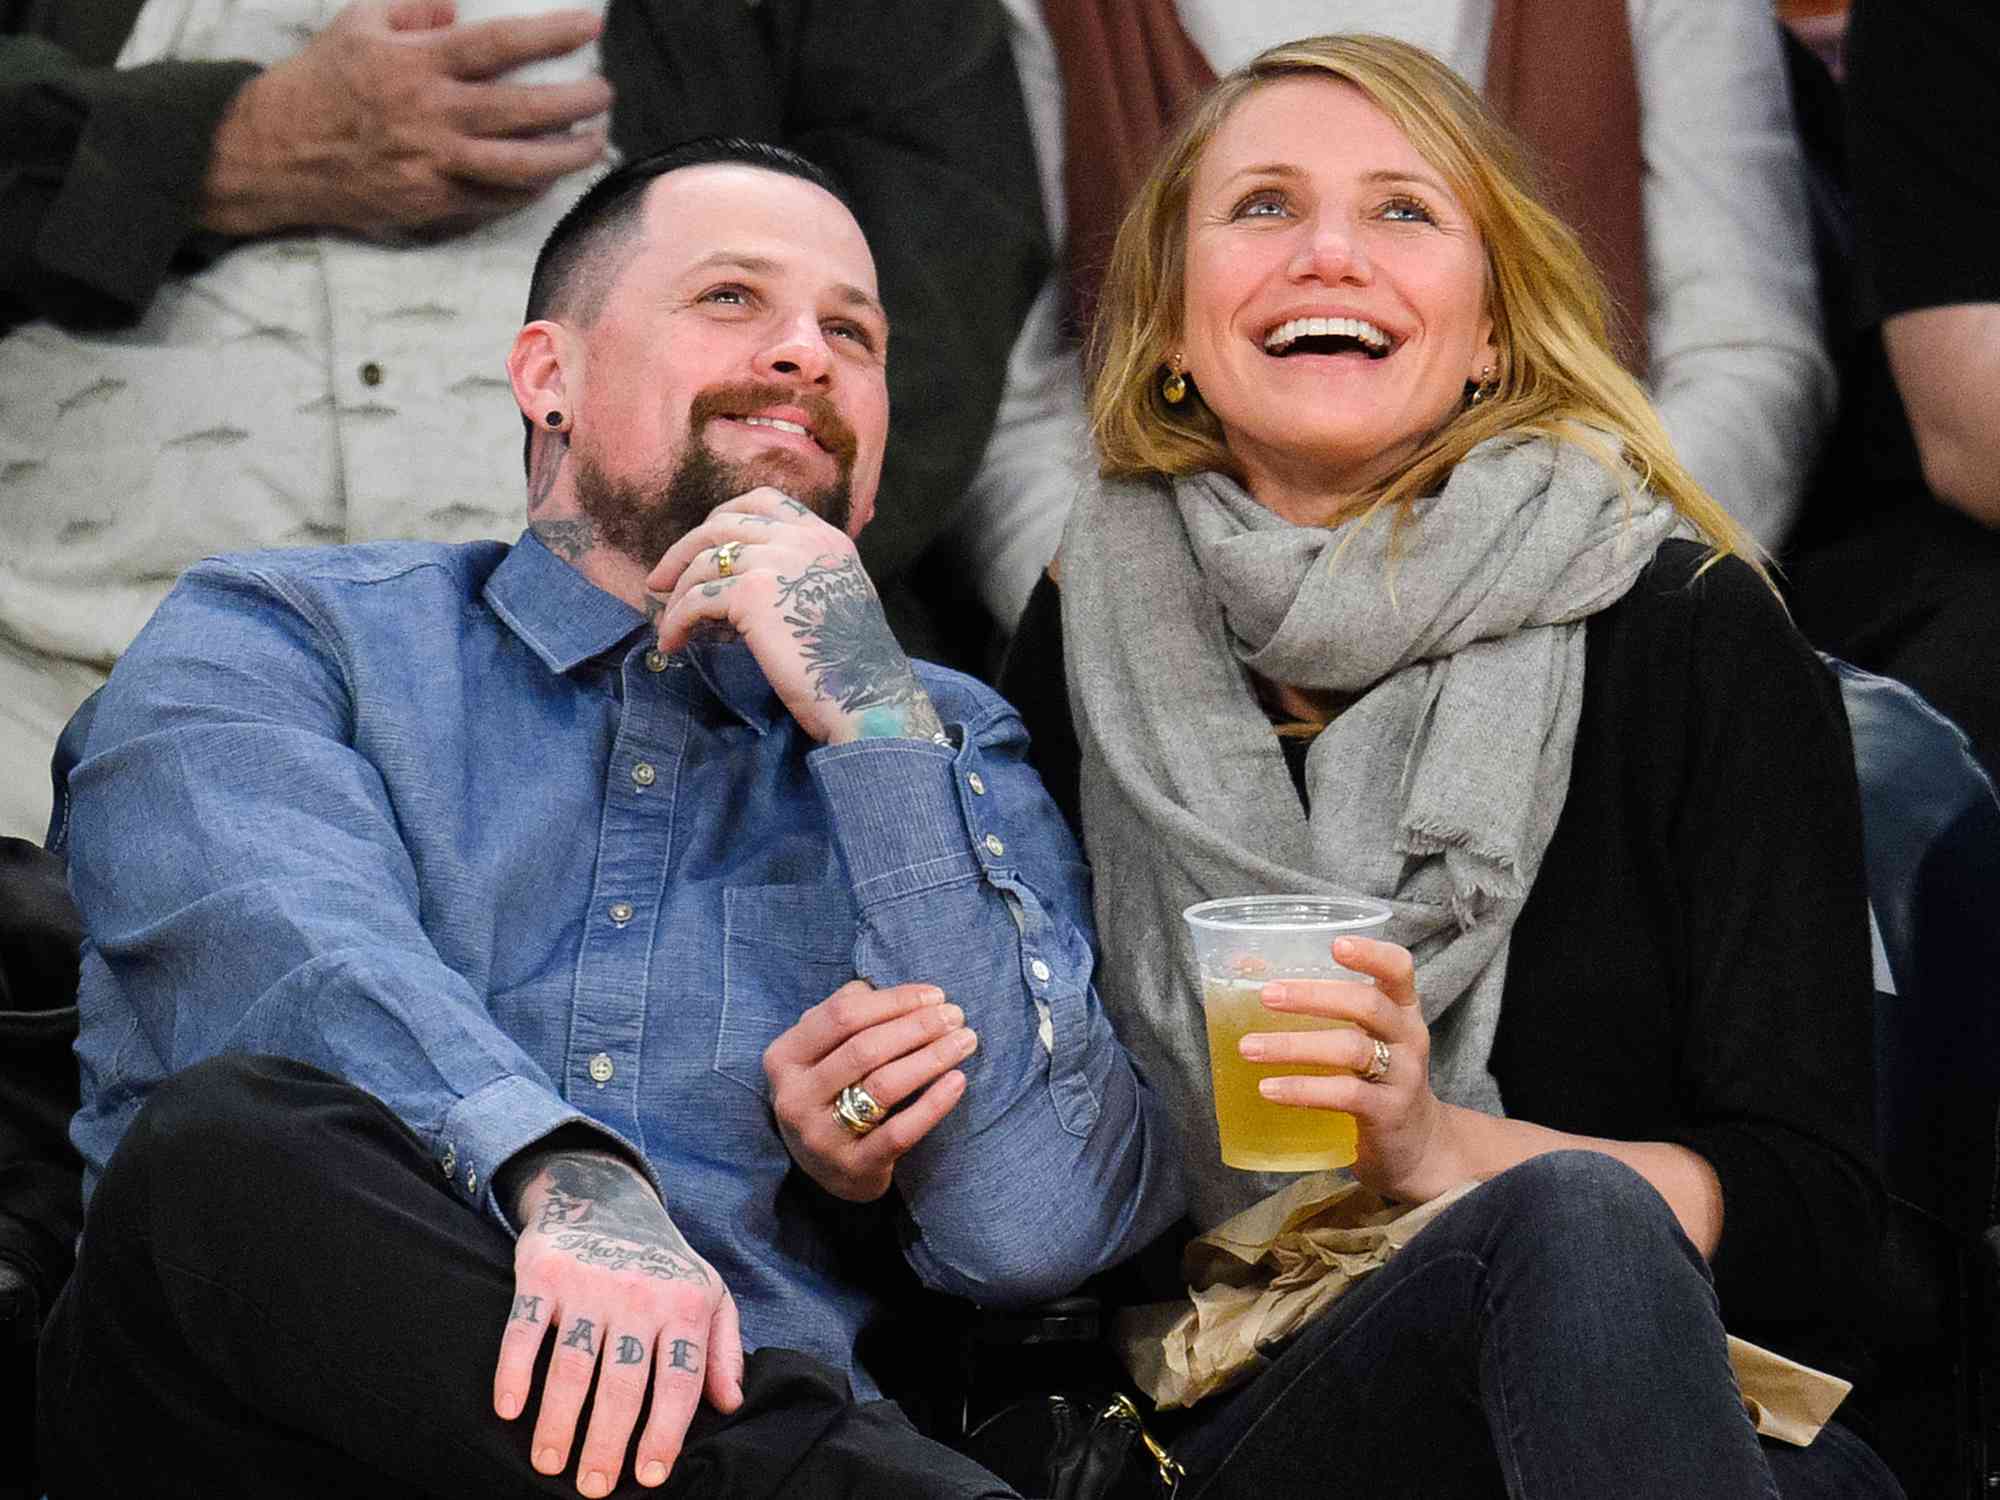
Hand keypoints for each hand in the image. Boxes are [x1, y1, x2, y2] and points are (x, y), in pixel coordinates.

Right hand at [202, 0, 611, 237]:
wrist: (274, 153)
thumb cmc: (320, 81)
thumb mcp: (358, 24)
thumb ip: (414, 9)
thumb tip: (460, 6)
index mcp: (415, 64)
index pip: (498, 44)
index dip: (550, 34)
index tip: (589, 26)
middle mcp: (430, 116)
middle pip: (523, 110)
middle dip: (575, 101)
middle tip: (604, 92)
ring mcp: (433, 165)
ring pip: (520, 164)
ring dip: (567, 154)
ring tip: (594, 140)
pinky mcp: (431, 204)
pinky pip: (495, 199)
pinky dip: (529, 188)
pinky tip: (550, 175)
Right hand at [494, 1151, 743, 1494]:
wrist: (605, 1197)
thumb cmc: (662, 1264)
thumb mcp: (709, 1293)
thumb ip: (722, 1349)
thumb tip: (730, 1405)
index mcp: (684, 1304)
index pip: (679, 1379)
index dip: (666, 1432)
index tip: (650, 1476)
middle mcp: (639, 1294)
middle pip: (623, 1383)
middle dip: (607, 1443)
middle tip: (593, 1488)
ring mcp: (589, 1282)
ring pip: (572, 1364)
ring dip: (558, 1421)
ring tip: (551, 1464)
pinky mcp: (543, 1272)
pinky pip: (524, 1329)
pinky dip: (514, 1370)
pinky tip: (509, 1409)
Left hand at [645, 488, 945, 744]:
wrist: (867, 696)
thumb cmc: (853, 665)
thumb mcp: (837, 598)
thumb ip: (804, 574)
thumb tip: (747, 580)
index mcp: (826, 538)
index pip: (764, 501)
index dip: (724, 516)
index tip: (702, 543)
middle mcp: (803, 540)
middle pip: (723, 523)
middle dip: (683, 551)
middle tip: (660, 581)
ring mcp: (778, 561)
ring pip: (705, 561)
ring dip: (678, 593)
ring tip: (671, 623)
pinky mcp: (754, 593)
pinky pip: (698, 599)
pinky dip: (677, 621)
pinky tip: (672, 642)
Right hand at [763, 980, 975, 1200]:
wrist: (827, 1169)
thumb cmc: (831, 1093)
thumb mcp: (822, 1052)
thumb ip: (845, 1015)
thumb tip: (884, 990)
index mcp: (785, 1057)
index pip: (842, 1015)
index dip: (893, 1000)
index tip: (935, 995)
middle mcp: (794, 1096)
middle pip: (865, 1048)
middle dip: (918, 1026)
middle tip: (957, 1016)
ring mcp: (820, 1136)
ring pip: (883, 1086)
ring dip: (931, 1058)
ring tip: (965, 1041)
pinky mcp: (853, 1167)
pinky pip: (899, 1133)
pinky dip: (933, 1104)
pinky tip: (958, 1081)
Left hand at [1242, 936, 1456, 1202]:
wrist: (1416, 1144)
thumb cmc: (1375, 1076)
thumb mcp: (1362, 1036)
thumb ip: (1322, 1007)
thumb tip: (1245, 968)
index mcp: (1402, 1008)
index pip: (1399, 969)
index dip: (1371, 953)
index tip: (1335, 944)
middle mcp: (1409, 1036)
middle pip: (1367, 1005)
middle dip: (1313, 997)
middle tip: (1266, 996)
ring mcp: (1403, 1075)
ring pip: (1351, 1049)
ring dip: (1294, 1046)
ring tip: (1248, 1048)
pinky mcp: (1388, 1112)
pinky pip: (1344, 1095)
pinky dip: (1303, 1089)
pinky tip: (1269, 1088)